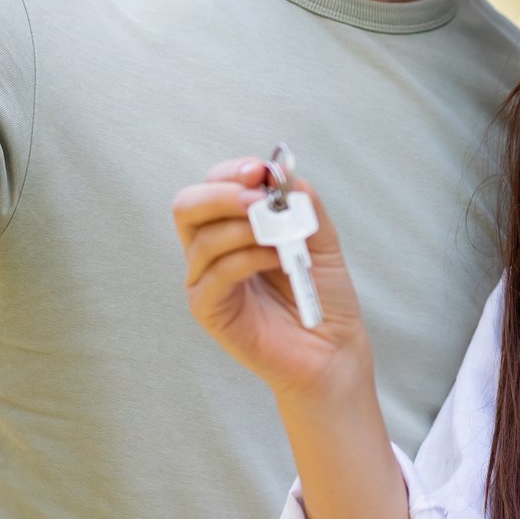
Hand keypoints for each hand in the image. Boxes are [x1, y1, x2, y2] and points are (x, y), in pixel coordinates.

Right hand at [174, 158, 372, 407]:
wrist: (332, 347)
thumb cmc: (321, 294)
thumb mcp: (319, 236)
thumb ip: (301, 203)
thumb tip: (280, 172)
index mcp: (231, 227)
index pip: (211, 186)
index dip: (231, 173)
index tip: (261, 171)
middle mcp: (210, 250)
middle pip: (187, 205)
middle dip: (223, 194)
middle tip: (258, 200)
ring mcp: (205, 280)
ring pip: (203, 238)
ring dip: (245, 229)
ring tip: (281, 237)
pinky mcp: (208, 309)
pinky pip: (216, 273)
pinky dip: (247, 259)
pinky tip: (276, 261)